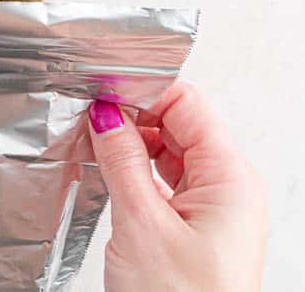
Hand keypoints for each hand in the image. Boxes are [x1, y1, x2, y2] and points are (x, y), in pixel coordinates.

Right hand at [89, 83, 267, 291]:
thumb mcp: (141, 222)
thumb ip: (121, 160)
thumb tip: (105, 113)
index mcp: (230, 178)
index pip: (187, 104)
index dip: (142, 89)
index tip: (99, 86)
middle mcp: (229, 188)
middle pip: (178, 124)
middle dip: (131, 113)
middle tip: (84, 114)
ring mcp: (215, 209)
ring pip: (169, 152)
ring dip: (130, 143)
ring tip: (91, 144)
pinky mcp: (196, 229)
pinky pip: (166, 181)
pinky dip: (136, 171)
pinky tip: (108, 173)